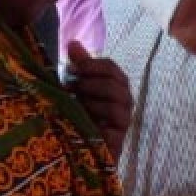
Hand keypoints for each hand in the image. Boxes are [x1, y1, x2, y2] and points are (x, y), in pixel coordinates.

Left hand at [66, 42, 133, 157]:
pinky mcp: (121, 137)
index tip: (73, 69)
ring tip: (76, 102)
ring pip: (118, 98)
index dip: (93, 65)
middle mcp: (123, 101)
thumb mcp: (75, 90)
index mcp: (113, 87)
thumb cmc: (77, 118)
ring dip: (93, 97)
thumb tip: (73, 43)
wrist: (75, 153)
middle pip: (117, 81)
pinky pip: (117, 118)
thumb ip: (78, 68)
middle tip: (71, 86)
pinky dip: (99, 113)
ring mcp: (124, 120)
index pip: (111, 68)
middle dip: (92, 81)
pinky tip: (84, 116)